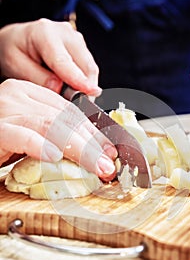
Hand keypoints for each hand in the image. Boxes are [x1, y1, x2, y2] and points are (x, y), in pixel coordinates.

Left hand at [0, 19, 100, 95]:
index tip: (91, 92)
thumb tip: (59, 88)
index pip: (65, 62)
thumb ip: (37, 77)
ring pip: (90, 70)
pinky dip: (84, 84)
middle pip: (86, 66)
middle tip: (75, 109)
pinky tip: (72, 91)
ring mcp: (76, 40)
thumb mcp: (16, 65)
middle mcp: (65, 33)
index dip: (79, 79)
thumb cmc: (14, 50)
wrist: (17, 40)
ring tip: (70, 100)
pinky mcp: (82, 48)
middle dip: (86, 89)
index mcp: (45, 33)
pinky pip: (89, 70)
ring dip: (85, 88)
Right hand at [0, 79, 116, 180]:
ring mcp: (6, 108)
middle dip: (91, 144)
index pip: (69, 111)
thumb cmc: (1, 142)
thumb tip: (93, 151)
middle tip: (108, 165)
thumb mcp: (32, 135)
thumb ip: (55, 135)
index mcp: (29, 93)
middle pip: (64, 118)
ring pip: (50, 125)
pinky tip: (54, 156)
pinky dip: (39, 145)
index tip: (109, 151)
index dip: (92, 132)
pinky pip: (21, 135)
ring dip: (78, 149)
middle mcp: (18, 94)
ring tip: (97, 166)